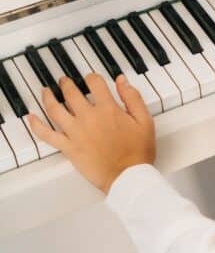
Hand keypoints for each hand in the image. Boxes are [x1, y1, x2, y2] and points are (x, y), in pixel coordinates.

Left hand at [28, 74, 155, 193]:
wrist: (128, 175)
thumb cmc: (137, 152)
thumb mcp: (144, 120)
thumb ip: (132, 98)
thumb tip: (122, 81)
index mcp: (108, 109)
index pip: (95, 83)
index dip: (92, 77)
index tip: (91, 78)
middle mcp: (88, 117)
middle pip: (71, 93)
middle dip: (67, 84)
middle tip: (64, 81)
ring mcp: (75, 132)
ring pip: (54, 109)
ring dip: (48, 97)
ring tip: (46, 91)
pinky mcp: (68, 147)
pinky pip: (46, 134)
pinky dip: (36, 125)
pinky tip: (31, 118)